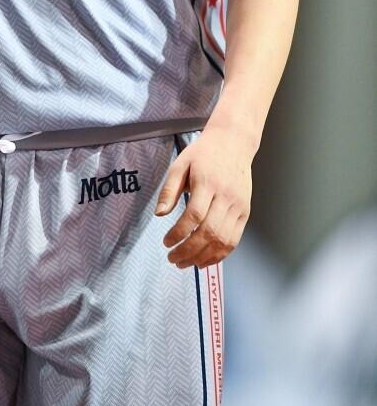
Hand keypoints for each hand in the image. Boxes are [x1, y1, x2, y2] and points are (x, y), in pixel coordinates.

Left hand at [155, 125, 252, 267]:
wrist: (233, 142)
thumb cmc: (204, 153)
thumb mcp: (180, 164)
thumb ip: (169, 190)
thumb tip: (159, 215)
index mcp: (208, 182)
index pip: (194, 215)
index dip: (179, 233)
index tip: (166, 242)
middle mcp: (226, 196)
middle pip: (209, 231)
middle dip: (189, 250)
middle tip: (173, 259)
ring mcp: (238, 206)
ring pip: (223, 240)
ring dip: (203, 257)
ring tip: (186, 263)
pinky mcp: (245, 212)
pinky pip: (234, 239)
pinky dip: (220, 254)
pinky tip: (205, 260)